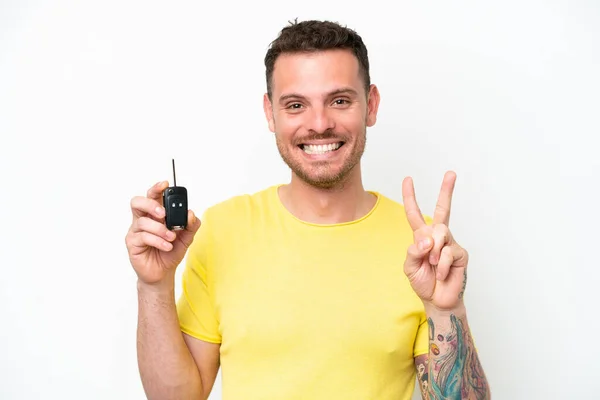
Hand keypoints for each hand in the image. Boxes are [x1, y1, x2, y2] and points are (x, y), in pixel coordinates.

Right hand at [125, 181, 201, 288]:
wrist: (163, 273)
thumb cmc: (171, 252)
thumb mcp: (186, 237)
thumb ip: (191, 225)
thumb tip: (190, 213)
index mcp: (155, 215)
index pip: (152, 196)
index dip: (156, 188)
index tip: (165, 184)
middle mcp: (143, 220)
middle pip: (138, 202)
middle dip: (151, 204)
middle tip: (163, 213)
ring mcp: (136, 231)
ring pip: (143, 222)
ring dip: (160, 229)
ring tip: (171, 238)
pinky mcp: (132, 243)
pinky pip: (143, 237)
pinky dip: (158, 241)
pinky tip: (166, 246)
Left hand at [402, 171, 468, 310]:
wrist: (437, 300)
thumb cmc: (423, 282)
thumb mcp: (409, 266)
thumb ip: (414, 250)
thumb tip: (427, 239)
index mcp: (422, 237)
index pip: (414, 213)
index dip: (410, 197)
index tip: (408, 179)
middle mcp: (437, 236)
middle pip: (443, 209)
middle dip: (447, 190)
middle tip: (451, 173)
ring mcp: (451, 243)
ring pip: (440, 233)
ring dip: (432, 252)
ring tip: (431, 265)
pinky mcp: (461, 253)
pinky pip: (447, 252)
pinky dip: (439, 265)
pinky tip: (440, 274)